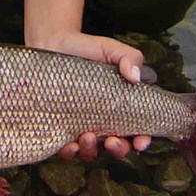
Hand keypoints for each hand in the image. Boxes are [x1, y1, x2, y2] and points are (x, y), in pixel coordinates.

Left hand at [29, 30, 151, 161]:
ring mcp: (82, 126)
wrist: (54, 43)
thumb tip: (135, 77)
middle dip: (118, 150)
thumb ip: (130, 58)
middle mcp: (103, 122)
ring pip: (92, 151)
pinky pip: (66, 148)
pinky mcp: (61, 127)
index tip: (140, 141)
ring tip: (88, 136)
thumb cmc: (87, 49)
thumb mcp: (112, 49)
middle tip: (113, 141)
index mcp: (120, 108)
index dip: (141, 140)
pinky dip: (70, 152)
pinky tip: (70, 144)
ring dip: (92, 150)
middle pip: (116, 147)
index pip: (136, 132)